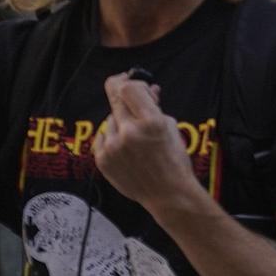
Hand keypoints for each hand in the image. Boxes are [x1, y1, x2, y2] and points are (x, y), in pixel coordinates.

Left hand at [92, 73, 193, 213]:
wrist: (168, 195)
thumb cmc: (173, 161)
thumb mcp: (170, 127)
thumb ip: (155, 106)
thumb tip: (148, 88)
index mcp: (151, 122)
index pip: (128, 87)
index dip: (131, 81)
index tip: (134, 83)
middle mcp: (129, 133)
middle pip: (115, 98)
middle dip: (122, 94)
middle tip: (129, 98)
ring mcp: (113, 147)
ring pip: (110, 120)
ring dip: (121, 123)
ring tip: (135, 141)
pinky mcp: (102, 160)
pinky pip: (102, 137)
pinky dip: (112, 139)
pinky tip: (125, 150)